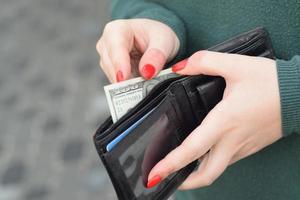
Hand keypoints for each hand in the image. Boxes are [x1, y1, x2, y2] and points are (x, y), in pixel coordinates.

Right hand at [96, 19, 178, 82]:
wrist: (156, 40)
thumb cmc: (157, 35)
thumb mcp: (164, 41)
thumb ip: (157, 55)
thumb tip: (147, 71)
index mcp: (117, 29)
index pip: (116, 48)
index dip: (119, 64)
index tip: (123, 79)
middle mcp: (107, 43)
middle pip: (111, 65)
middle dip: (125, 78)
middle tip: (141, 90)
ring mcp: (107, 58)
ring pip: (113, 76)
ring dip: (127, 84)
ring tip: (144, 85)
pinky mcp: (110, 70)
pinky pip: (117, 82)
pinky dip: (128, 86)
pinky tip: (139, 87)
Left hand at [147, 51, 282, 189]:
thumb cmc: (271, 82)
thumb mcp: (235, 65)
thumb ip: (203, 62)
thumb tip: (180, 67)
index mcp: (224, 121)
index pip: (192, 149)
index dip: (171, 164)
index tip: (154, 174)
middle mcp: (232, 140)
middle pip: (206, 175)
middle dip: (183, 182)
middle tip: (164, 179)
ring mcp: (243, 147)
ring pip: (216, 169)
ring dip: (196, 173)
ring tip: (179, 168)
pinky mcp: (249, 147)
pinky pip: (227, 160)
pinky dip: (210, 162)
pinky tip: (203, 153)